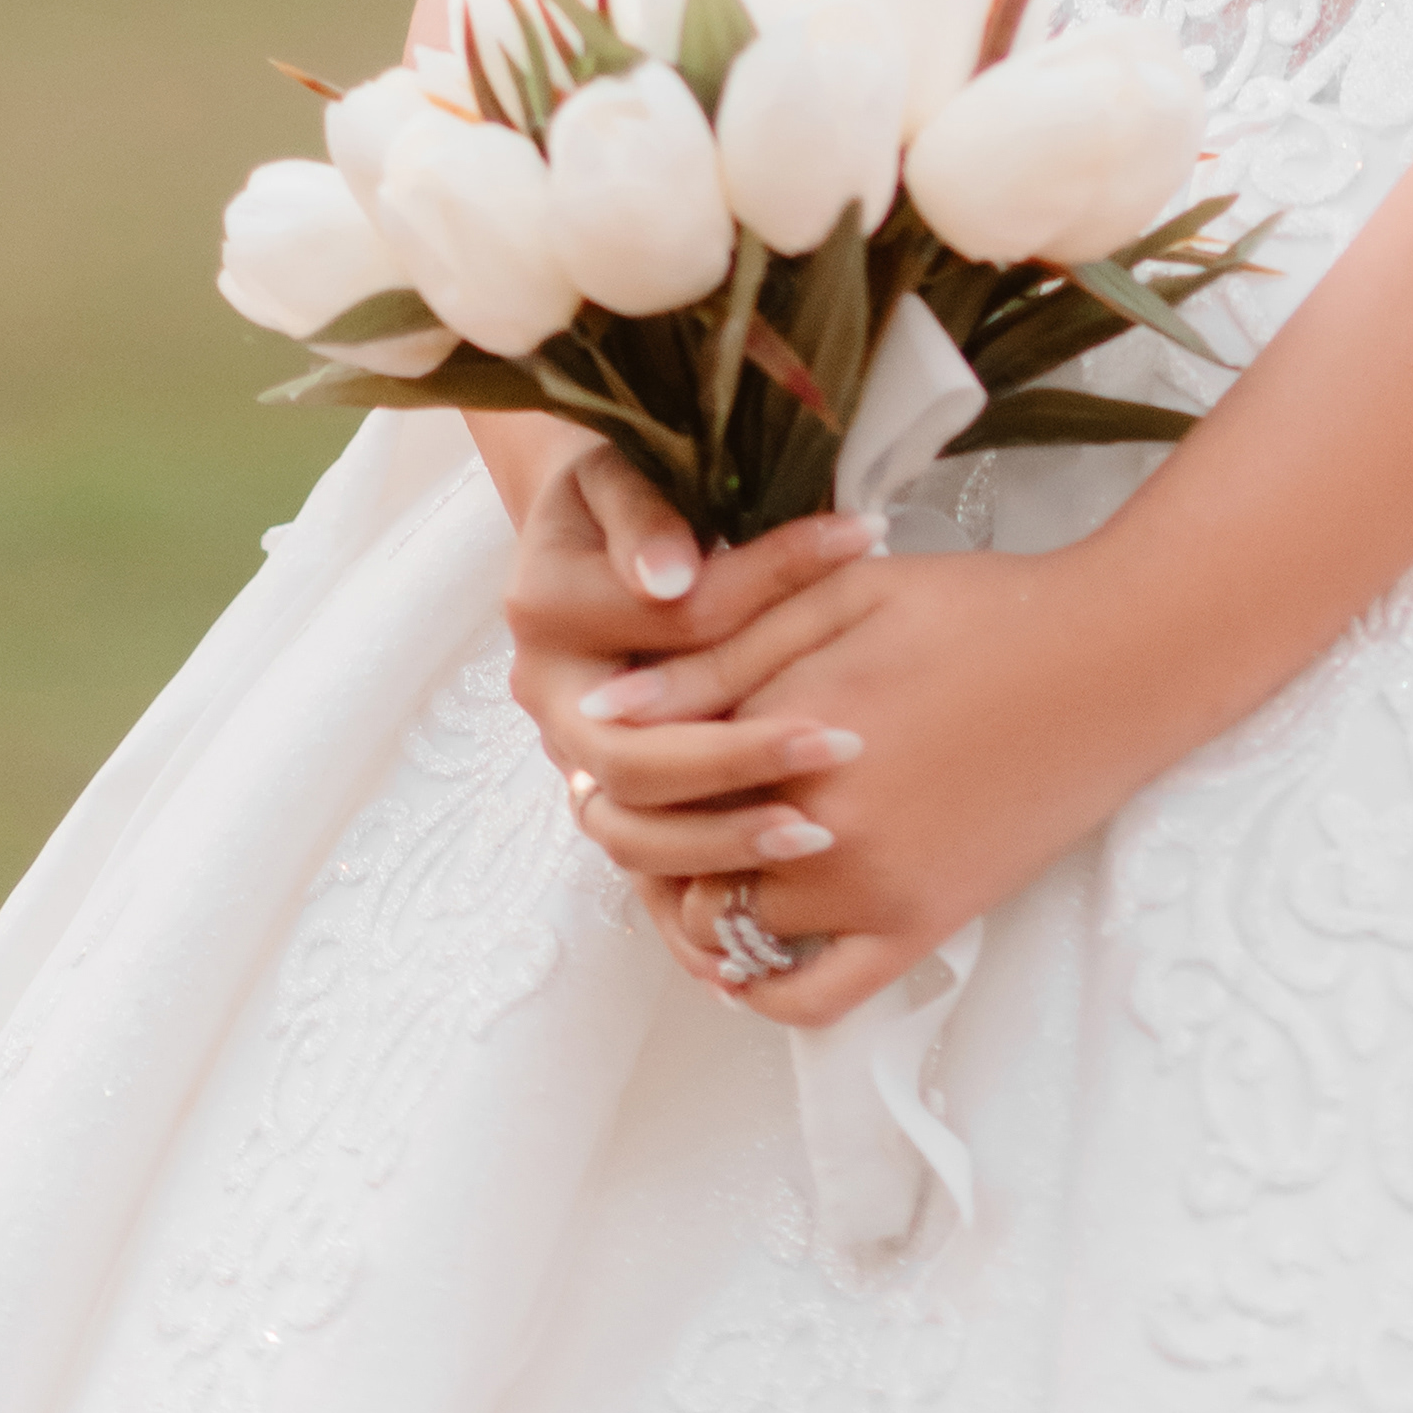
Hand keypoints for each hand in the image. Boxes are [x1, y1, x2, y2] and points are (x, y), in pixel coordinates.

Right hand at [502, 447, 883, 956]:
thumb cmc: (622, 480)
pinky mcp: (604, 794)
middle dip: (739, 758)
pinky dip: (685, 910)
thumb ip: (644, 511)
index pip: (670, 622)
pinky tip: (747, 946)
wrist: (589, 520)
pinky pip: (638, 871)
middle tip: (840, 744)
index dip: (767, 585)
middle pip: (632, 761)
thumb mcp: (622, 466)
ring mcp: (573, 755)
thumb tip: (669, 576)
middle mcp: (551, 694)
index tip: (864, 546)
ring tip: (818, 833)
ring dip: (723, 839)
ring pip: (630, 831)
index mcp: (548, 607)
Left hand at [554, 538, 1132, 1027]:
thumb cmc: (983, 608)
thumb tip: (605, 705)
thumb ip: (726, 645)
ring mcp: (872, 886)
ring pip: (722, 926)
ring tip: (695, 852)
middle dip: (639, 827)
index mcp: (797, 719)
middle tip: (641, 802)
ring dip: (690, 895)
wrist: (1113, 661)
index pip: (656, 762)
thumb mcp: (848, 592)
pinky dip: (756, 983)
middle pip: (671, 851)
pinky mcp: (918, 929)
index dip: (624, 752)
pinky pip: (805, 999)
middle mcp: (824, 818)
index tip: (615, 744)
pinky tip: (747, 943)